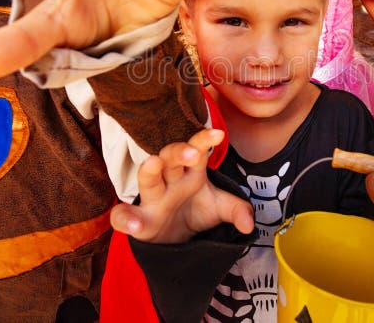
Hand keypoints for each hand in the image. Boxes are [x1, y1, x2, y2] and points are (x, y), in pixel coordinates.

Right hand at [110, 128, 253, 243]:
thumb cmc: (197, 212)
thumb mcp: (220, 209)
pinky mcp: (139, 221)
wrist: (177, 239)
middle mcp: (170, 180)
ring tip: (152, 163)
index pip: (197, 150)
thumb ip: (237, 211)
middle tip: (192, 153)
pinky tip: (135, 225)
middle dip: (179, 152)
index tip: (218, 134)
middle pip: (170, 157)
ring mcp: (152, 199)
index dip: (205, 140)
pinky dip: (125, 219)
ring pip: (147, 179)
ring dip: (149, 170)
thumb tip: (250, 225)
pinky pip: (124, 216)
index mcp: (191, 172)